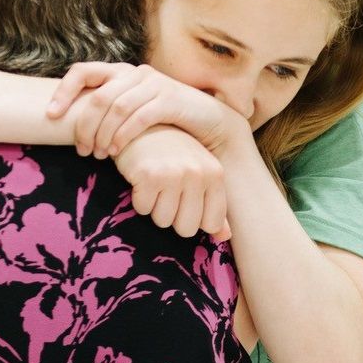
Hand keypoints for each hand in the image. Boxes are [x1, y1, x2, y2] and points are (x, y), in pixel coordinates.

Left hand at [47, 62, 235, 158]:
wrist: (207, 120)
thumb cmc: (162, 119)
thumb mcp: (131, 110)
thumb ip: (107, 110)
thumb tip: (71, 126)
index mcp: (119, 71)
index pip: (82, 71)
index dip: (63, 91)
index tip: (50, 115)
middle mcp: (133, 72)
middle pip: (97, 96)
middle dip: (84, 126)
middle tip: (81, 150)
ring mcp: (152, 83)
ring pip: (116, 108)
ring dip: (102, 134)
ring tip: (98, 155)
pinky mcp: (169, 99)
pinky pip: (138, 117)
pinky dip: (123, 136)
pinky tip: (117, 152)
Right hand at [114, 125, 230, 240]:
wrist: (142, 125)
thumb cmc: (172, 152)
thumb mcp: (199, 173)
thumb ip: (213, 205)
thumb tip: (224, 237)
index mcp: (215, 174)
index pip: (210, 223)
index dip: (193, 219)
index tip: (184, 200)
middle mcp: (197, 173)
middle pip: (186, 229)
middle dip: (172, 216)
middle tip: (166, 190)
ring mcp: (173, 173)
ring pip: (162, 220)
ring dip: (154, 206)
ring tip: (154, 182)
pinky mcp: (148, 175)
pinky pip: (143, 208)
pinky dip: (138, 198)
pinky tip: (141, 178)